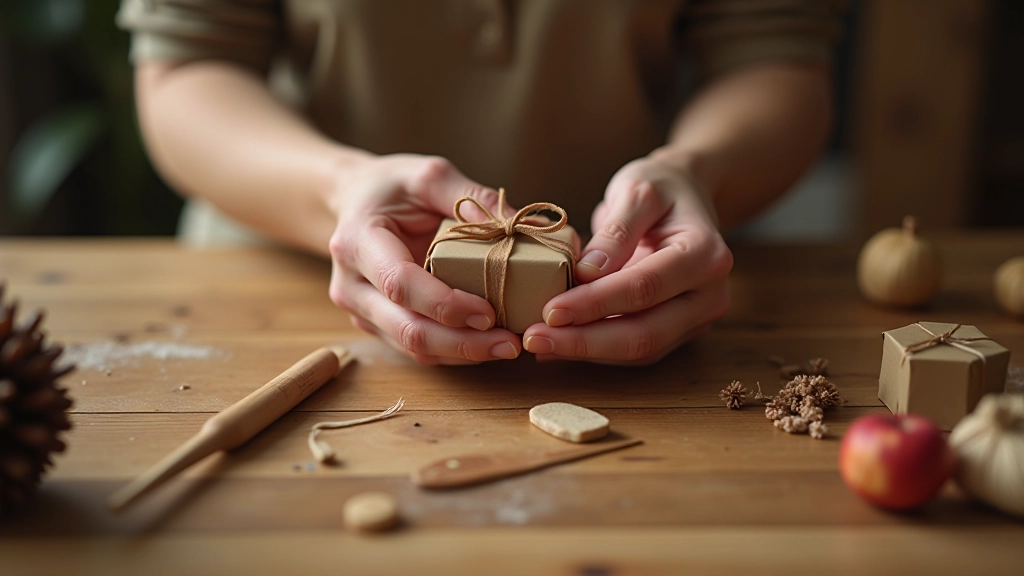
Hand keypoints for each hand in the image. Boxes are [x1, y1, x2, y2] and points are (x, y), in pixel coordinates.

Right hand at [327, 155, 522, 364]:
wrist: (354, 202)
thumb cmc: (391, 187)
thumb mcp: (428, 176)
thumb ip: (471, 196)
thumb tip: (519, 226)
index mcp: (357, 242)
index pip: (399, 284)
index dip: (445, 304)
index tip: (489, 312)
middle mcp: (352, 286)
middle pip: (408, 329)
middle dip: (462, 343)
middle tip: (510, 344)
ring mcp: (362, 311)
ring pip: (413, 348)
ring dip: (463, 354)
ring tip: (507, 347)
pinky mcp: (379, 325)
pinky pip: (418, 349)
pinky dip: (454, 352)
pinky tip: (487, 345)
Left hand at [522, 157, 732, 364]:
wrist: (684, 196)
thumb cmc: (661, 188)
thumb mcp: (638, 190)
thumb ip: (616, 231)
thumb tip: (586, 274)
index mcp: (705, 255)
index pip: (644, 287)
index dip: (595, 303)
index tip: (550, 310)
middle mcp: (709, 294)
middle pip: (645, 333)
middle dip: (585, 341)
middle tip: (535, 338)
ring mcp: (696, 317)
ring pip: (640, 350)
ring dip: (586, 351)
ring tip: (538, 343)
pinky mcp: (678, 330)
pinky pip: (635, 350)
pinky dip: (595, 351)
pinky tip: (557, 345)